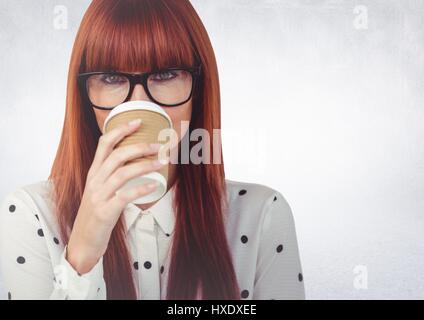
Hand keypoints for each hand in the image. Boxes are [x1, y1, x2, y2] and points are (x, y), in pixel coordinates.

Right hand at [66, 118, 166, 273]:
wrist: (83, 242)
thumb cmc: (96, 214)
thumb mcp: (100, 189)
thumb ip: (112, 175)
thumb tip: (135, 161)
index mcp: (94, 173)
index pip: (104, 143)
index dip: (121, 130)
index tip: (138, 121)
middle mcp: (95, 181)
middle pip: (116, 155)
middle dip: (139, 147)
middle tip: (159, 145)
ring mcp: (99, 196)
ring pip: (122, 173)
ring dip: (144, 165)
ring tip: (162, 162)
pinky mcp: (105, 212)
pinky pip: (125, 197)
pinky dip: (141, 189)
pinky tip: (155, 185)